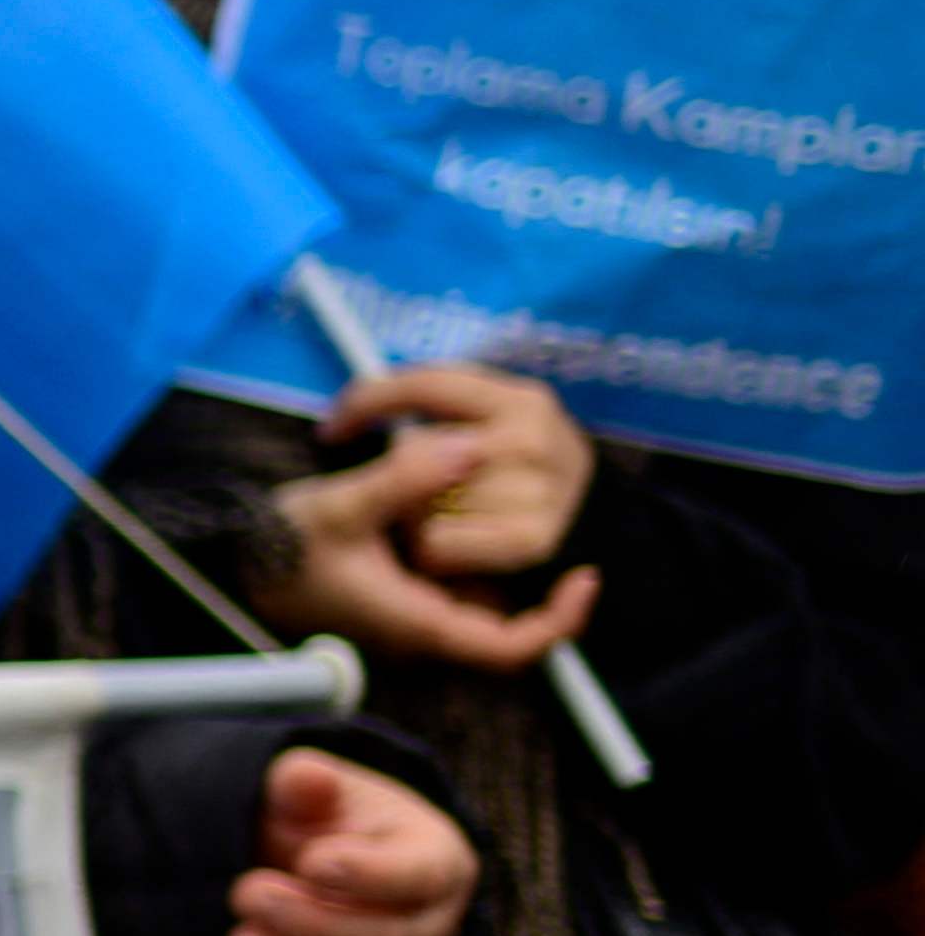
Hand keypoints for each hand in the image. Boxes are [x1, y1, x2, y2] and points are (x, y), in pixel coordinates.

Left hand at [228, 746, 474, 935]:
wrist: (304, 861)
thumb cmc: (320, 821)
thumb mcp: (313, 789)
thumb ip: (306, 782)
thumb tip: (302, 777)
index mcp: (436, 857)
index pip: (423, 875)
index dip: (371, 874)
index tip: (313, 860)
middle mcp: (430, 924)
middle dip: (314, 922)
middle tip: (247, 892)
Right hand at [254, 411, 597, 673]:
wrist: (228, 556)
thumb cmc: (277, 546)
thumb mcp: (340, 506)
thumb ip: (407, 478)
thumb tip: (471, 446)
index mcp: (415, 621)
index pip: (510, 648)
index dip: (559, 621)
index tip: (585, 577)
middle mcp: (420, 627)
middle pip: (506, 618)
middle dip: (531, 573)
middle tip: (552, 519)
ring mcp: (410, 614)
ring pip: (482, 594)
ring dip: (497, 555)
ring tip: (506, 500)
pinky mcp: (399, 596)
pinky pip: (455, 580)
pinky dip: (468, 546)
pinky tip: (460, 503)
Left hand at [331, 366, 590, 579]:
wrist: (604, 534)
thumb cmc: (528, 478)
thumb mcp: (499, 427)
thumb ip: (448, 408)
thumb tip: (363, 406)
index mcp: (523, 399)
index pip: (425, 384)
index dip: (367, 401)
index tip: (332, 428)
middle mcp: (533, 436)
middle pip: (415, 448)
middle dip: (403, 472)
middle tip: (415, 491)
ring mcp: (537, 488)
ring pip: (422, 498)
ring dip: (416, 514)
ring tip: (446, 521)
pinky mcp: (532, 539)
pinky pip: (437, 543)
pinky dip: (433, 550)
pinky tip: (446, 551)